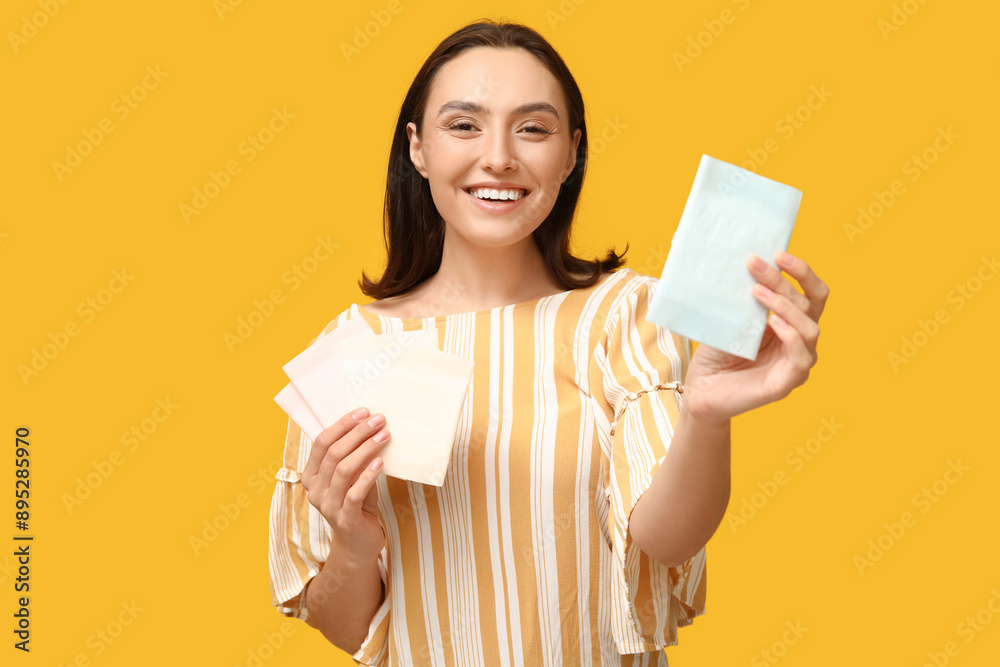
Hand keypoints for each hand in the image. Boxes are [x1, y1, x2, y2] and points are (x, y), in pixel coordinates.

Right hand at [300, 408, 389, 564]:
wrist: (358, 543)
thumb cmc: (357, 503)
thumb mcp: (352, 477)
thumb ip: (355, 456)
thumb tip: (372, 426)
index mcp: (311, 475)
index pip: (321, 443)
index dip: (342, 425)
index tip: (363, 411)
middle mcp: (315, 490)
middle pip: (333, 453)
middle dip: (357, 433)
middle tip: (378, 420)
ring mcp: (328, 505)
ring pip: (343, 470)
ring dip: (365, 449)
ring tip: (384, 436)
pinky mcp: (346, 518)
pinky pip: (355, 492)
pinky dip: (368, 475)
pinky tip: (381, 462)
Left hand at [682, 251, 828, 423]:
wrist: (700, 390)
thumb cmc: (715, 352)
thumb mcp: (729, 317)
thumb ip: (740, 294)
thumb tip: (734, 257)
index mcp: (791, 323)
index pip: (812, 293)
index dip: (802, 271)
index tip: (779, 253)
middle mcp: (799, 341)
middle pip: (808, 304)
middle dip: (783, 281)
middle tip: (755, 265)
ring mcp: (797, 362)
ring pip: (810, 328)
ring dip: (785, 305)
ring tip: (757, 292)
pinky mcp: (787, 383)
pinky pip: (801, 356)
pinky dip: (790, 335)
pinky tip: (773, 322)